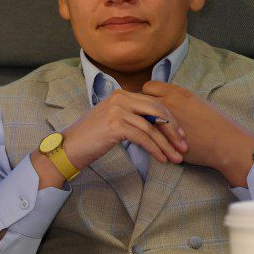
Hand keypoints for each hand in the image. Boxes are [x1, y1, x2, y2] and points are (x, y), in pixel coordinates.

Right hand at [31, 89, 187, 188]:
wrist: (68, 148)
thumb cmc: (91, 138)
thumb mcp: (114, 121)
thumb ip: (133, 118)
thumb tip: (157, 127)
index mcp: (122, 94)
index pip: (154, 104)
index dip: (171, 120)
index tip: (181, 135)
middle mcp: (121, 98)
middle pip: (158, 112)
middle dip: (174, 130)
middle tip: (184, 146)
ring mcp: (118, 110)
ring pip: (152, 127)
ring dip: (167, 145)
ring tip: (177, 158)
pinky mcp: (115, 125)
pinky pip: (143, 137)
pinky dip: (155, 149)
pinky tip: (162, 159)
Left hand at [142, 81, 253, 186]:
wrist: (225, 142)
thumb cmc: (216, 123)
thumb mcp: (196, 103)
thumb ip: (180, 100)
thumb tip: (169, 103)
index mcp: (178, 92)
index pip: (149, 87)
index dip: (147, 95)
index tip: (148, 104)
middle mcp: (167, 101)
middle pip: (140, 100)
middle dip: (139, 108)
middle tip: (141, 117)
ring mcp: (163, 119)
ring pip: (141, 117)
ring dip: (140, 122)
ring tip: (143, 129)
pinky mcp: (163, 136)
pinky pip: (146, 134)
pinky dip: (145, 136)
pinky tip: (149, 141)